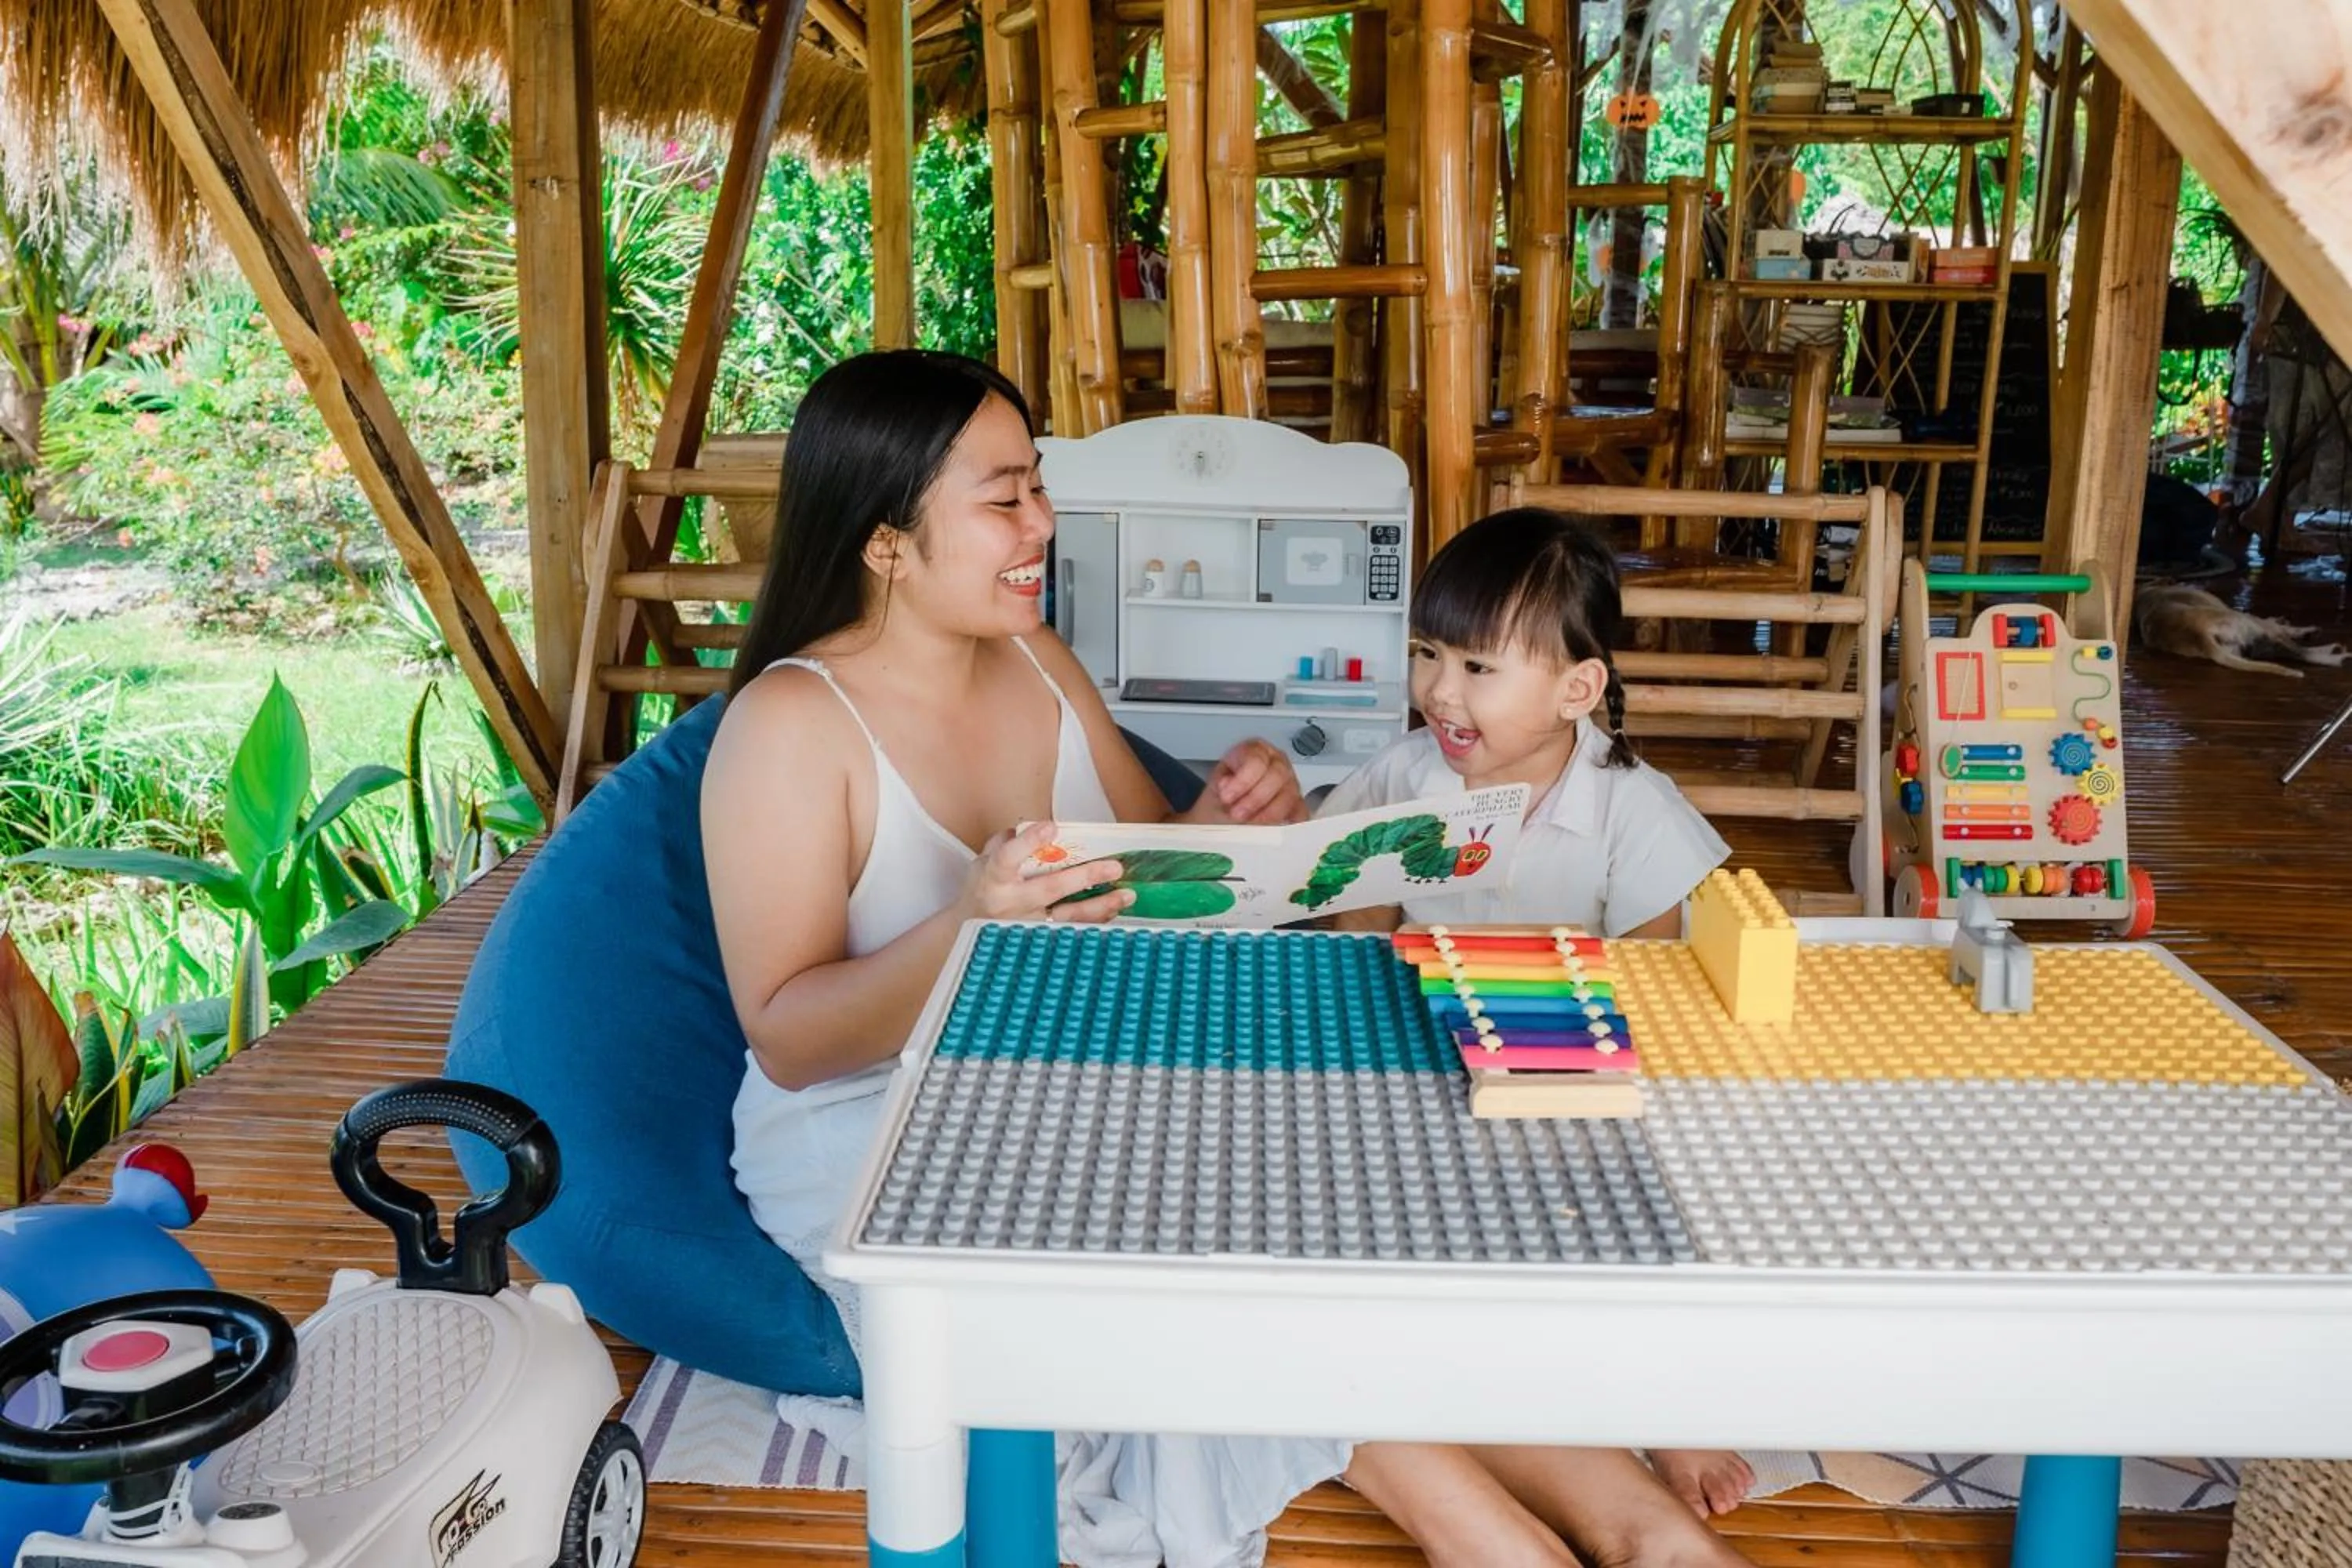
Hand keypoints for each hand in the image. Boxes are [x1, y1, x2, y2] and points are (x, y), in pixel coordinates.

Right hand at [957, 820, 1132, 924]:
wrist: (971, 932)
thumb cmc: (983, 890)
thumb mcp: (983, 862)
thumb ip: (1007, 841)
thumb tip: (1037, 827)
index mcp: (993, 878)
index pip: (1007, 858)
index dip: (1028, 842)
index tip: (1051, 827)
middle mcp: (1011, 903)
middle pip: (1050, 889)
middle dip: (1084, 877)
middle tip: (1113, 867)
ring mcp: (1028, 924)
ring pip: (1068, 917)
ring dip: (1101, 905)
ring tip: (1126, 895)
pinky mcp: (1040, 940)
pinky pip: (1072, 931)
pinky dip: (1096, 921)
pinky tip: (1115, 911)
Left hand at [1186, 740, 1305, 824]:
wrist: (1222, 817)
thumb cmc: (1222, 799)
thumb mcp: (1215, 788)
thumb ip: (1222, 784)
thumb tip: (1227, 785)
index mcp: (1255, 750)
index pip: (1256, 759)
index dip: (1243, 780)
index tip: (1227, 798)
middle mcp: (1276, 762)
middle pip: (1277, 775)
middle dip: (1255, 798)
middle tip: (1237, 814)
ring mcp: (1289, 782)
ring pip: (1289, 795)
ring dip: (1268, 813)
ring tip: (1248, 825)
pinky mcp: (1297, 804)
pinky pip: (1299, 812)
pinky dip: (1288, 821)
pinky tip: (1273, 829)